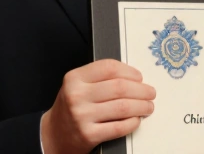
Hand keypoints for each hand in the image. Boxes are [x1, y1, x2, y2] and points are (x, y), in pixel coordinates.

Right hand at [40, 59, 155, 153]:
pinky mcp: (88, 135)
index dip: (130, 71)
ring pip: (123, 107)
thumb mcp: (78, 85)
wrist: (52, 135)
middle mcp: (76, 96)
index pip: (109, 68)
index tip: (139, 77)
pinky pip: (119, 127)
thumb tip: (134, 76)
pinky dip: (133, 122)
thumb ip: (100, 78)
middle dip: (141, 90)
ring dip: (142, 106)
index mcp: (74, 79)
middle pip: (120, 87)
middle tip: (150, 92)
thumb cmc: (71, 107)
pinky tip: (136, 120)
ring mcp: (82, 116)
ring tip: (148, 106)